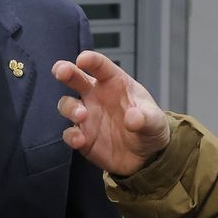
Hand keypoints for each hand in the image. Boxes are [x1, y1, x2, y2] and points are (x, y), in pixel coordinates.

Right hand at [52, 51, 169, 176]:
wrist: (146, 157)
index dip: (90, 60)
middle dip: (65, 71)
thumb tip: (133, 119)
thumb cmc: (149, 128)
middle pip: (75, 78)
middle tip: (61, 72)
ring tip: (81, 116)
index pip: (100, 66)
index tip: (82, 60)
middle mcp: (96, 96)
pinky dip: (71, 136)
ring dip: (70, 108)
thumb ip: (146, 118)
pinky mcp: (82, 136)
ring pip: (67, 104)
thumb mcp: (155, 122)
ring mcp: (86, 116)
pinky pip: (69, 133)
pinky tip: (80, 140)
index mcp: (114, 83)